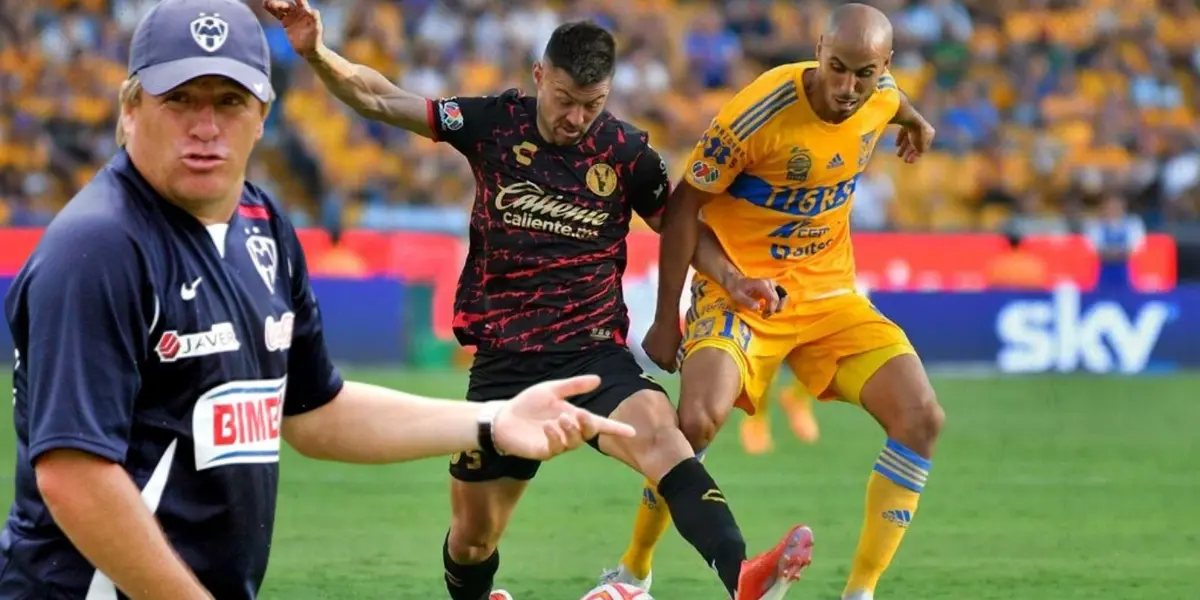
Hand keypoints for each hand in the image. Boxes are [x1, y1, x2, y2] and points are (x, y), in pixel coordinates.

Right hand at [263, 0, 322, 57]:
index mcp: (306, 11)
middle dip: (280, 3)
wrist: (309, 50)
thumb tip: (311, 10)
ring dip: (274, 5)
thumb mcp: (317, 28)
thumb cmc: (315, 39)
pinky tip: (265, 6)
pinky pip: (277, 14)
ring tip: (266, 2)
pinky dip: (272, 10)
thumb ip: (315, 18)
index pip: (300, 2)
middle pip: (288, 5)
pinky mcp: (285, 22)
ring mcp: (291, 16)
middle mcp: (298, 12)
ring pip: (281, 8)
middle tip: (271, 3)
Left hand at [492, 375, 634, 459]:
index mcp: (574, 417)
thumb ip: (573, 386)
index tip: (632, 432)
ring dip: (570, 430)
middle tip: (580, 414)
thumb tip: (598, 379)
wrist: (504, 417)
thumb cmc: (528, 404)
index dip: (615, 428)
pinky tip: (549, 427)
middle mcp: (569, 432)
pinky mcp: (543, 452)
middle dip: (588, 425)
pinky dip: (555, 437)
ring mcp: (557, 444)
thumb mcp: (551, 390)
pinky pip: (555, 448)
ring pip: (573, 442)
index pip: (599, 424)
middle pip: (588, 434)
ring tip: (560, 418)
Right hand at [642, 318, 683, 372]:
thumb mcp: (680, 347)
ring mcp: (649, 353)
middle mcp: (657, 360)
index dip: (673, 366)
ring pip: (654, 358)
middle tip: (669, 354)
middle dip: (665, 361)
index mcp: (667, 361)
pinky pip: (649, 351)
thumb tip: (678, 362)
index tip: (675, 362)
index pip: (670, 370)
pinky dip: (652, 349)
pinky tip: (657, 343)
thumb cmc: (677, 333)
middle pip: (661, 365)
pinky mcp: (644, 346)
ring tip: (663, 347)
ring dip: (658, 355)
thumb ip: (678, 357)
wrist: (666, 321)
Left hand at [724, 274, 787, 317]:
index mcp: (762, 284)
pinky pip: (782, 294)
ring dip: (780, 305)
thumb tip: (758, 308)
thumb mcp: (738, 296)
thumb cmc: (737, 289)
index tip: (763, 315)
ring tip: (771, 311)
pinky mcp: (774, 286)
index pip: (773, 298)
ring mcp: (773, 284)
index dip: (771, 309)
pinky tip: (773, 308)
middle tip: (764, 315)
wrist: (736, 281)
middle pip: (778, 298)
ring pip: (784, 295)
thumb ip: (748, 302)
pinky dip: (780, 302)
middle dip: (773, 309)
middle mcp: (769, 283)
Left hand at [896, 118, 934, 162]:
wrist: (910, 120)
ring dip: (904, 148)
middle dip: (910, 152)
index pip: (923, 147)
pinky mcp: (906, 121)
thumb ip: (919, 152)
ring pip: (909, 138)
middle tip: (904, 160)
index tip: (910, 161)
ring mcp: (915, 124)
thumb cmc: (917, 135)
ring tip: (898, 155)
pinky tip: (896, 145)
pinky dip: (900, 138)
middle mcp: (924, 129)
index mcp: (930, 134)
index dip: (916, 155)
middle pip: (916, 143)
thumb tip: (918, 155)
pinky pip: (904, 131)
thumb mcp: (920, 147)